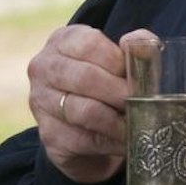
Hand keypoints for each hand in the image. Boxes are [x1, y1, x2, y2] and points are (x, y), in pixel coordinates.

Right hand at [27, 24, 151, 183]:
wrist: (86, 125)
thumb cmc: (108, 82)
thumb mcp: (120, 58)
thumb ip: (136, 47)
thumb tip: (141, 47)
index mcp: (63, 41)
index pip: (89, 45)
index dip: (118, 61)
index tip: (138, 75)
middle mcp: (44, 69)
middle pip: (85, 78)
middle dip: (120, 92)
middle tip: (144, 102)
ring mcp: (41, 103)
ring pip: (85, 112)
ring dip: (118, 121)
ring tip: (140, 124)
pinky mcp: (49, 136)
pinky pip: (84, 140)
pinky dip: (111, 143)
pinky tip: (127, 141)